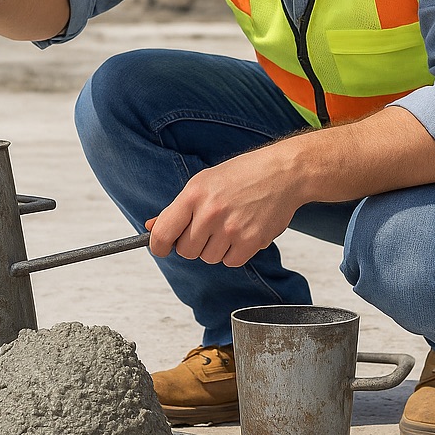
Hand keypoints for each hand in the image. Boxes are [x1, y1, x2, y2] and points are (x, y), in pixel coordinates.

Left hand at [146, 144, 303, 267]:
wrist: (282, 173)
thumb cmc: (243, 174)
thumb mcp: (204, 182)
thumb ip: (177, 208)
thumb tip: (152, 226)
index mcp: (194, 194)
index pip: (162, 233)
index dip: (158, 246)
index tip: (161, 248)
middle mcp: (210, 212)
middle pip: (186, 251)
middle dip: (193, 244)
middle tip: (207, 227)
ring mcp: (231, 228)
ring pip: (208, 258)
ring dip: (215, 248)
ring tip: (229, 225)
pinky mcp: (251, 241)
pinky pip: (230, 262)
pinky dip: (234, 252)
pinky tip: (242, 232)